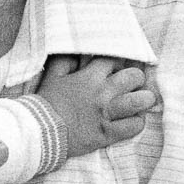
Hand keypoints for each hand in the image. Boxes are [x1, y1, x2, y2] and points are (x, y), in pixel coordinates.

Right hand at [38, 56, 156, 158]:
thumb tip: (77, 50)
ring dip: (144, 100)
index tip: (122, 65)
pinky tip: (132, 120)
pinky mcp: (107, 134)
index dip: (122, 60)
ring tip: (141, 100)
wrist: (39, 133)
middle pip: (135, 77)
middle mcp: (102, 93)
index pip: (116, 59)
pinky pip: (134, 126)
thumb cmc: (46, 104)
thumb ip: (66, 60)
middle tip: (134, 83)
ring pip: (140, 101)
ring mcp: (106, 114)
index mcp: (90, 77)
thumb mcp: (53, 76)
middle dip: (138, 78)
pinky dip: (137, 122)